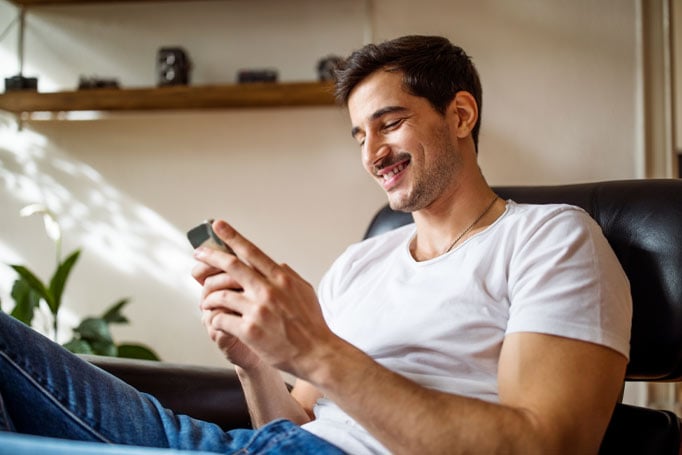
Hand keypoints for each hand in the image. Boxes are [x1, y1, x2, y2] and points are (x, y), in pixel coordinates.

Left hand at [193, 220, 337, 377]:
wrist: (316, 353)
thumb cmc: (312, 324)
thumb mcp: (305, 291)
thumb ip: (288, 275)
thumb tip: (276, 263)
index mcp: (281, 278)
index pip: (251, 251)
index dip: (232, 237)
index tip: (218, 226)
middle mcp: (268, 290)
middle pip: (231, 266)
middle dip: (211, 256)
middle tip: (198, 253)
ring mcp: (258, 310)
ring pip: (221, 295)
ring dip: (209, 297)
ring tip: (206, 300)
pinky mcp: (249, 331)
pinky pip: (221, 319)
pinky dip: (214, 318)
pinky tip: (215, 320)